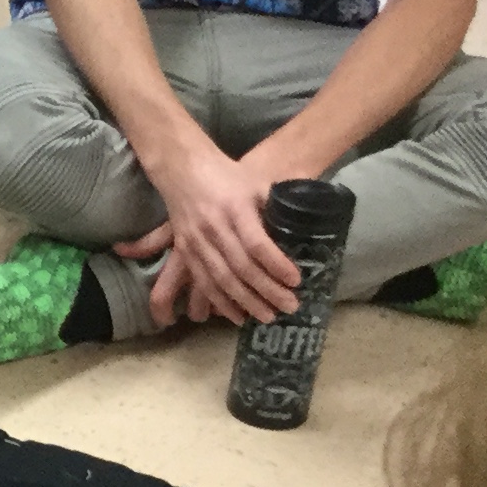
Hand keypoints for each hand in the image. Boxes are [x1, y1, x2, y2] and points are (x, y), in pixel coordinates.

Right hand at [120, 135, 308, 326]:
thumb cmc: (228, 177)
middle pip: (241, 267)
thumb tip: (304, 232)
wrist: (183, 169)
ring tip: (268, 317)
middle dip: (267, 291)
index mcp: (235, 208)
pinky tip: (237, 316)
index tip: (296, 280)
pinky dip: (220, 302)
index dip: (277, 264)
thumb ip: (275, 208)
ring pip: (222, 280)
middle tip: (290, 307)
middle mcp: (214, 227)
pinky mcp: (185, 251)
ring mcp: (196, 241)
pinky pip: (203, 282)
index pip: (257, 243)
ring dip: (246, 302)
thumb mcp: (256, 185)